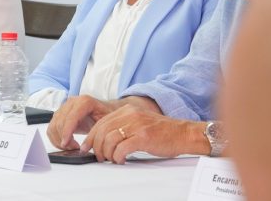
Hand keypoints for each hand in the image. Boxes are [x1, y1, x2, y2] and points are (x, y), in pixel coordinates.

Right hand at [47, 95, 117, 149]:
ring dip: (58, 139)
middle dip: (64, 138)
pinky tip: (65, 144)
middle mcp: (72, 102)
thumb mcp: (107, 123)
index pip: (70, 118)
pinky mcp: (60, 114)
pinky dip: (55, 138)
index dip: (66, 132)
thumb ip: (96, 132)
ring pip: (53, 125)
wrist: (105, 110)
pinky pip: (51, 127)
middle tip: (74, 148)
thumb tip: (85, 146)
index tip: (66, 144)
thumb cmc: (107, 116)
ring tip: (71, 147)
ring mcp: (64, 107)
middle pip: (60, 122)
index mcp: (84, 102)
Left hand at [80, 105, 206, 163]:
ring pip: (109, 140)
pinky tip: (121, 160)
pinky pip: (122, 148)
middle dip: (97, 147)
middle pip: (102, 131)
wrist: (184, 133)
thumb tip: (102, 140)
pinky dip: (118, 156)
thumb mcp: (138, 122)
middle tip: (99, 157)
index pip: (101, 123)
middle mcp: (130, 114)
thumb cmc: (161, 132)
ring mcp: (137, 125)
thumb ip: (121, 126)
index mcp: (126, 110)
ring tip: (111, 159)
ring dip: (107, 153)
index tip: (86, 147)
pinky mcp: (144, 137)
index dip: (91, 137)